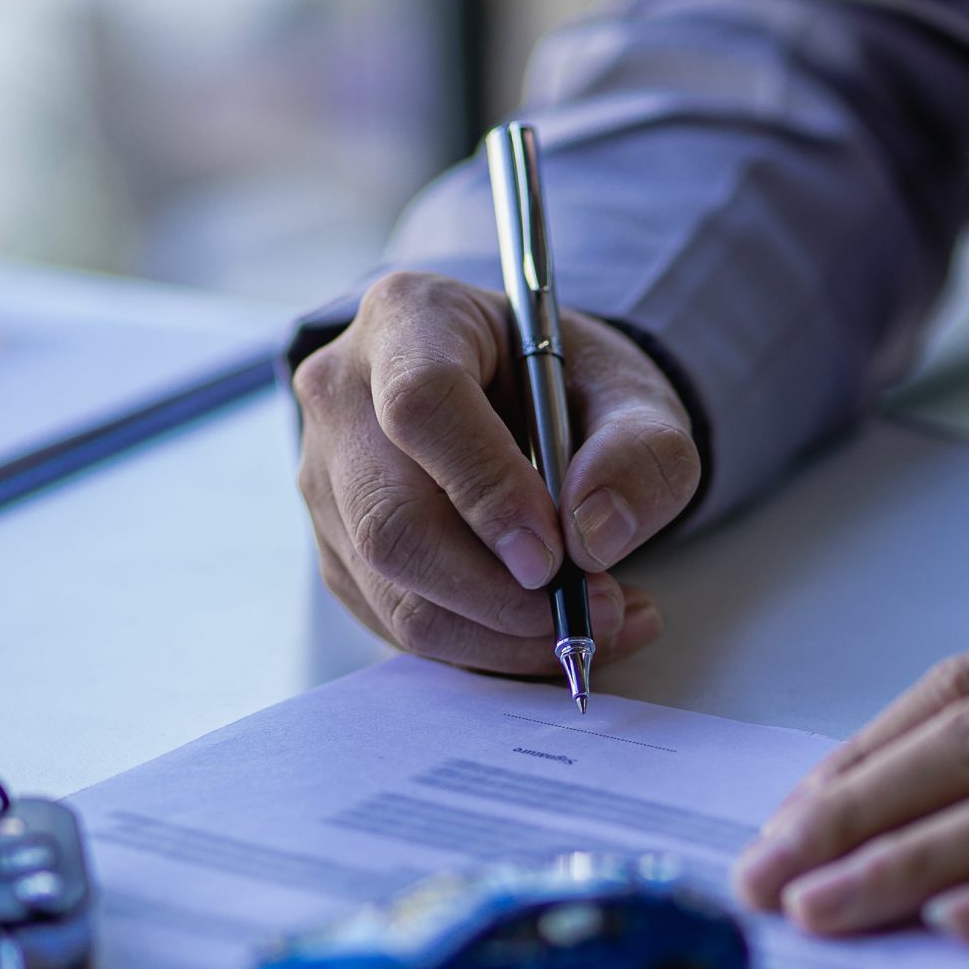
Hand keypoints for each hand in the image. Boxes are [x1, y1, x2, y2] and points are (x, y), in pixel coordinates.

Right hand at [294, 271, 699, 672]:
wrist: (521, 404)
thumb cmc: (568, 387)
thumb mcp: (634, 395)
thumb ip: (640, 452)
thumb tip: (592, 534)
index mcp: (409, 319)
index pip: (422, 406)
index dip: (486, 489)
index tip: (555, 555)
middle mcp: (343, 396)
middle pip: (391, 519)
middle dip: (498, 593)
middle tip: (591, 610)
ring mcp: (327, 481)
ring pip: (394, 589)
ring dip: (501, 635)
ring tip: (598, 625)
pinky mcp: (340, 552)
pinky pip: (400, 625)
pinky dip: (486, 649)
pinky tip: (554, 630)